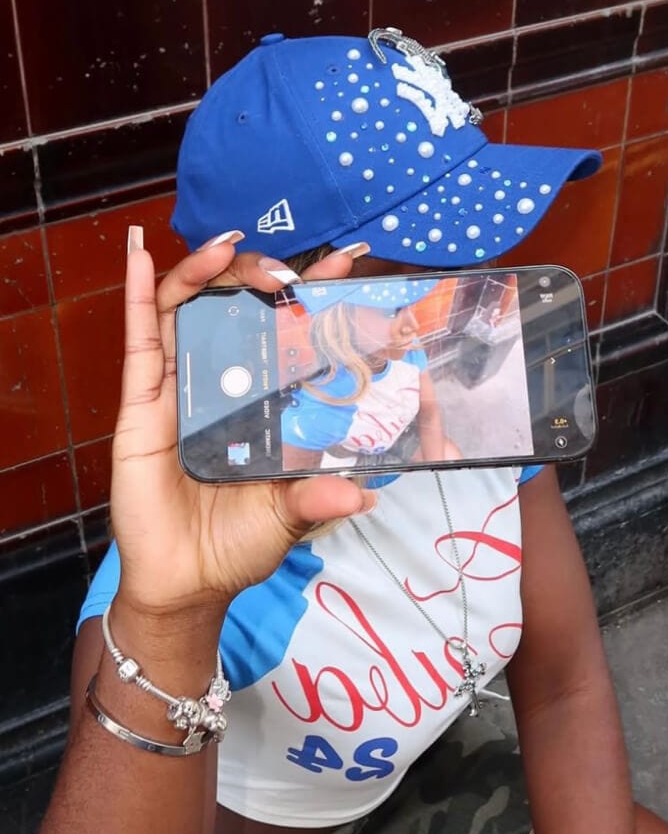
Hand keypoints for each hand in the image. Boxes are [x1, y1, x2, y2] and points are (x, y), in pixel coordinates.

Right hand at [113, 230, 374, 617]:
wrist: (186, 583)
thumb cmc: (238, 545)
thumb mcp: (288, 518)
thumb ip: (319, 499)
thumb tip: (362, 495)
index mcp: (265, 403)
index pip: (290, 336)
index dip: (313, 297)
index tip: (343, 265)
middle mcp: (225, 384)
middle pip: (237, 309)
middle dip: (259, 277)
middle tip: (283, 276)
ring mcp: (181, 389)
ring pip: (188, 310)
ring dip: (204, 271)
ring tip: (224, 250)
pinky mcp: (141, 403)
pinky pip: (139, 340)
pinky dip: (139, 295)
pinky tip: (140, 257)